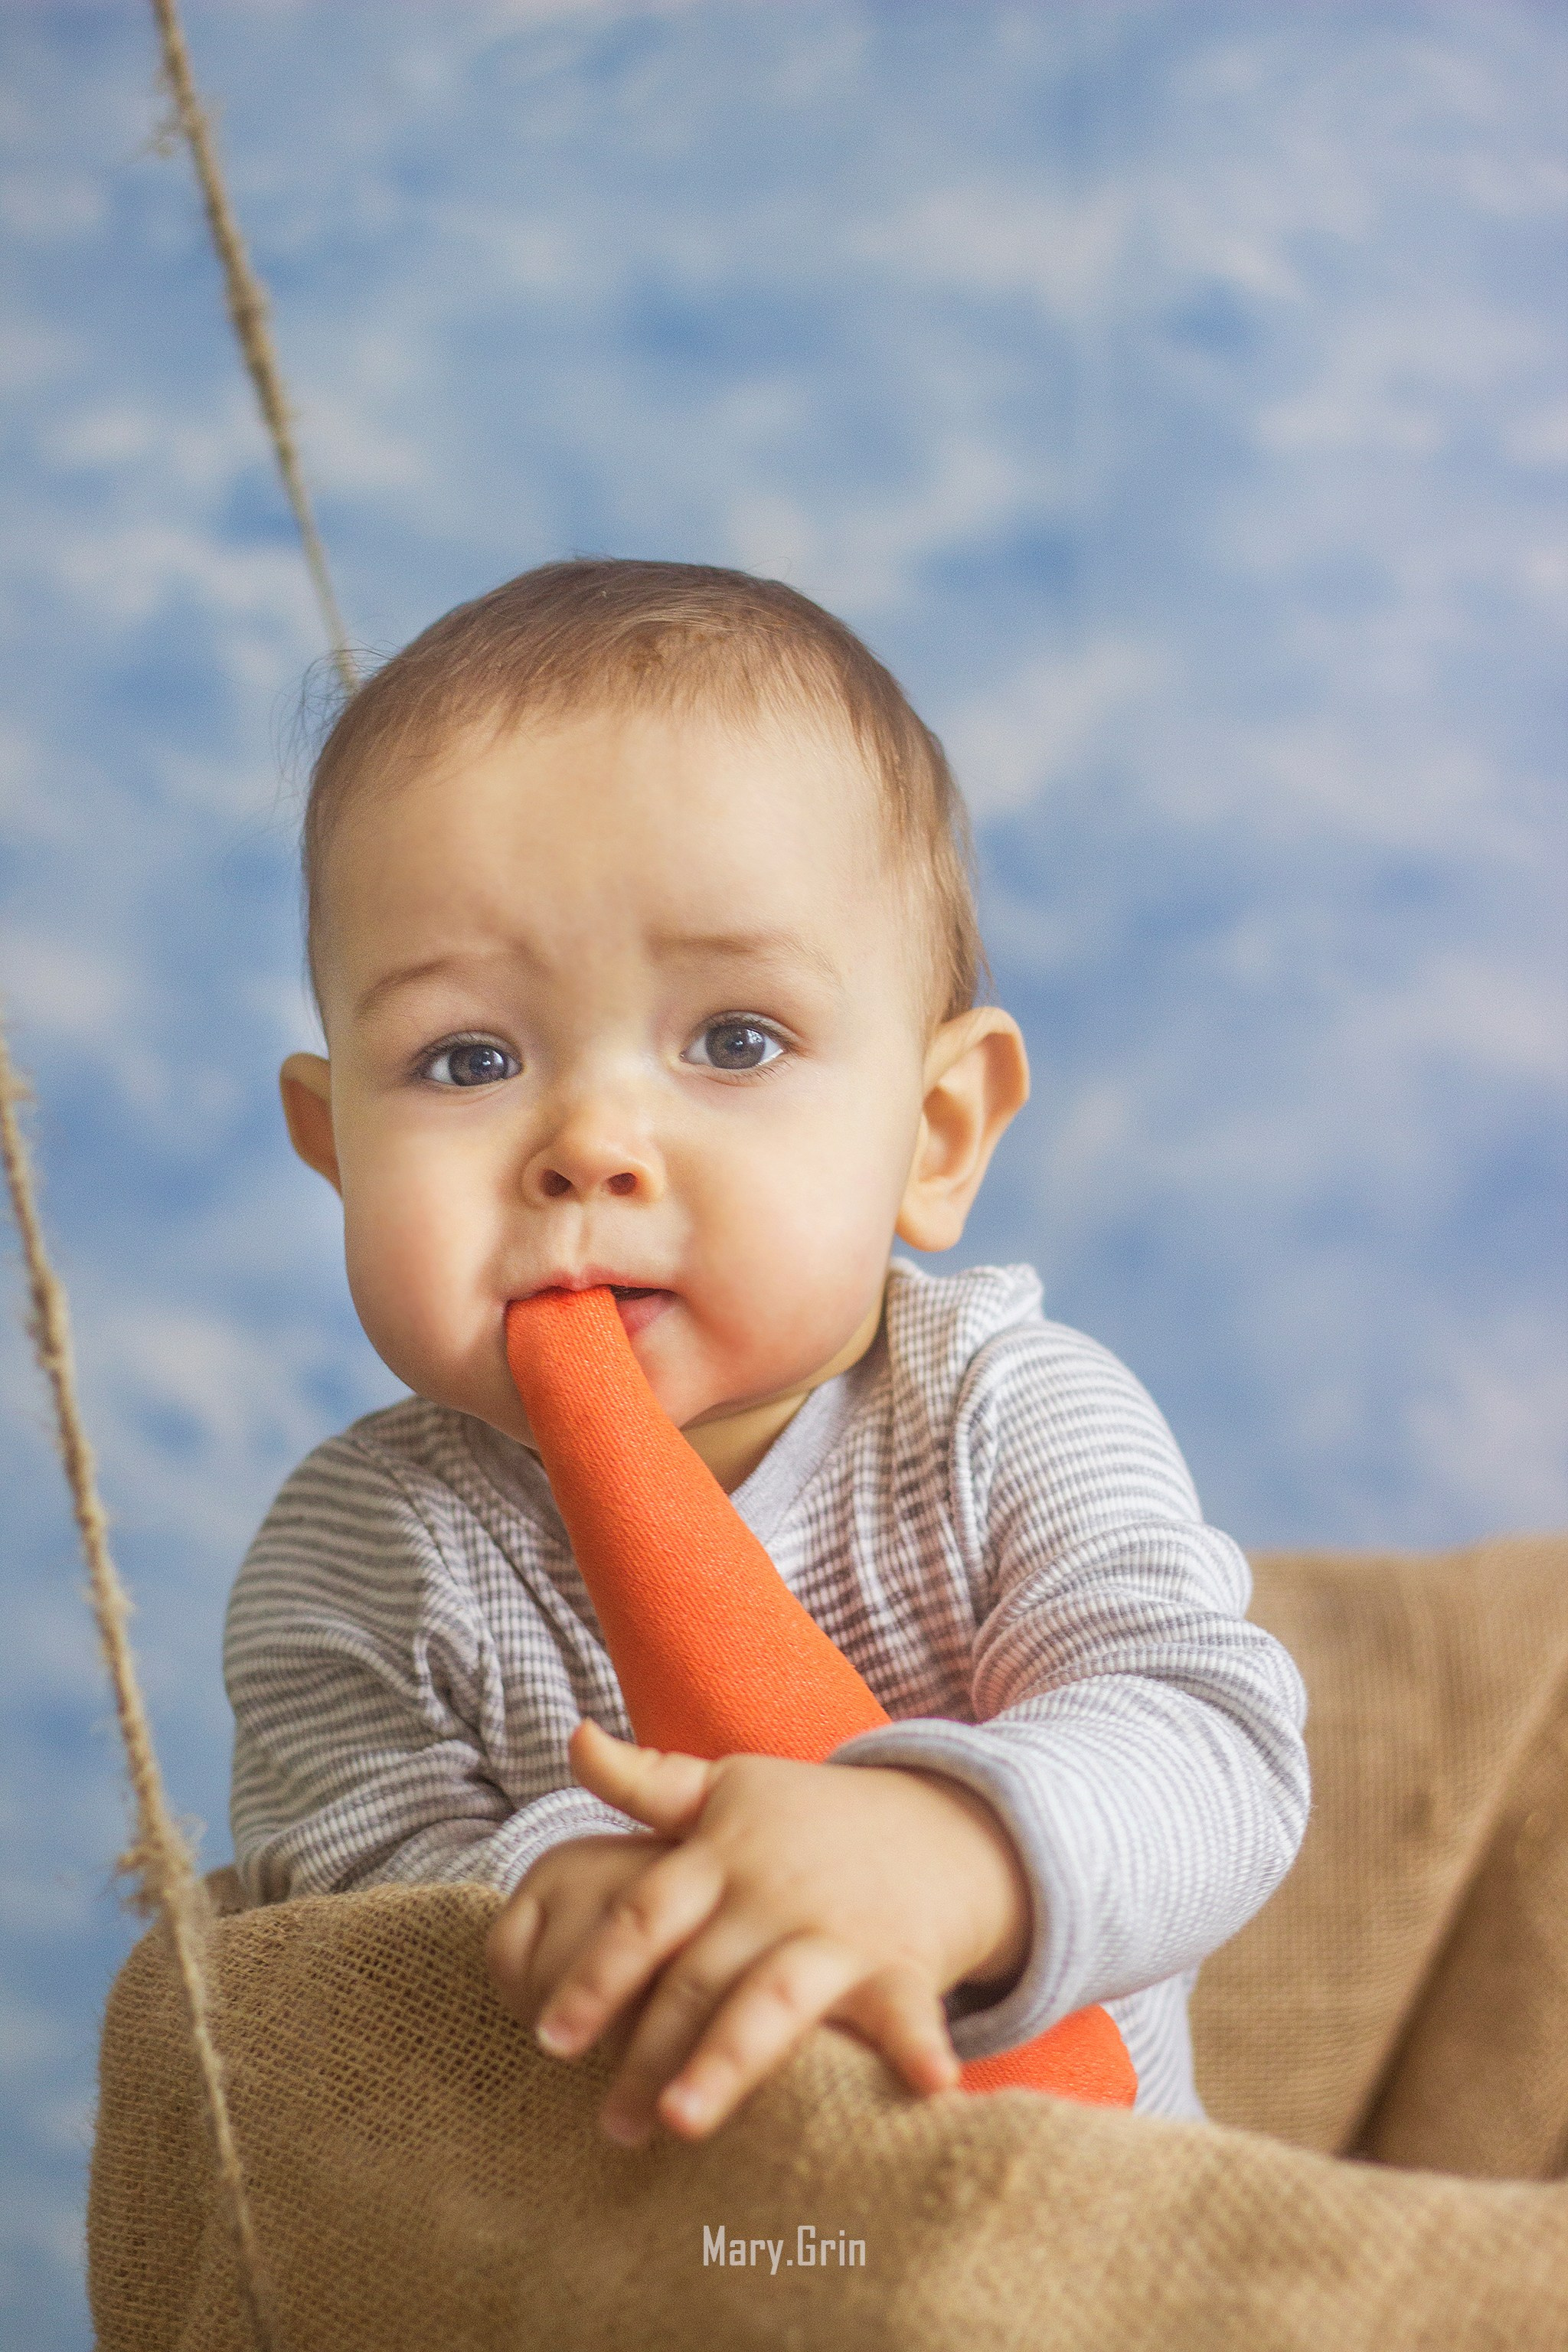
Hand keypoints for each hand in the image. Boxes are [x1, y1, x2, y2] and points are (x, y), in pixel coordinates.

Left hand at [495, 1718, 1030, 2146]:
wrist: (941, 1824)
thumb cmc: (812, 1820)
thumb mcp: (729, 1789)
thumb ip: (645, 1781)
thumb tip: (573, 1739)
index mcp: (723, 1854)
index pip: (645, 1914)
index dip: (596, 1973)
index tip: (549, 2037)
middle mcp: (773, 1894)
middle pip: (697, 1976)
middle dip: (647, 2050)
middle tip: (608, 2125)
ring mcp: (837, 1930)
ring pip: (774, 1998)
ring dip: (728, 2060)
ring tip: (681, 2123)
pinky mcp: (901, 1964)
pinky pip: (905, 2010)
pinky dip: (916, 2046)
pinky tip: (928, 2086)